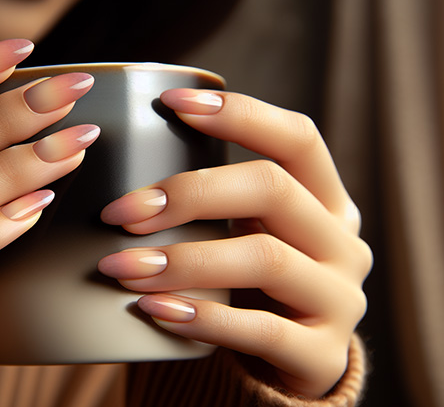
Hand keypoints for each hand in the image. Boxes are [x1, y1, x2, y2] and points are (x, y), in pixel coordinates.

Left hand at [98, 89, 370, 397]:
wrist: (290, 360)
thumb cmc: (253, 282)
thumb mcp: (249, 231)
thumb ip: (216, 201)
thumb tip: (123, 163)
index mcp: (325, 199)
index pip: (296, 137)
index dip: (238, 113)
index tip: (169, 103)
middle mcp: (341, 241)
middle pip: (273, 189)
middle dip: (190, 194)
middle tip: (121, 212)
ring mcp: (339, 299)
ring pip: (265, 260)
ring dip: (183, 260)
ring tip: (122, 267)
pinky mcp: (322, 354)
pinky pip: (260, 330)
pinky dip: (201, 318)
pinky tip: (153, 309)